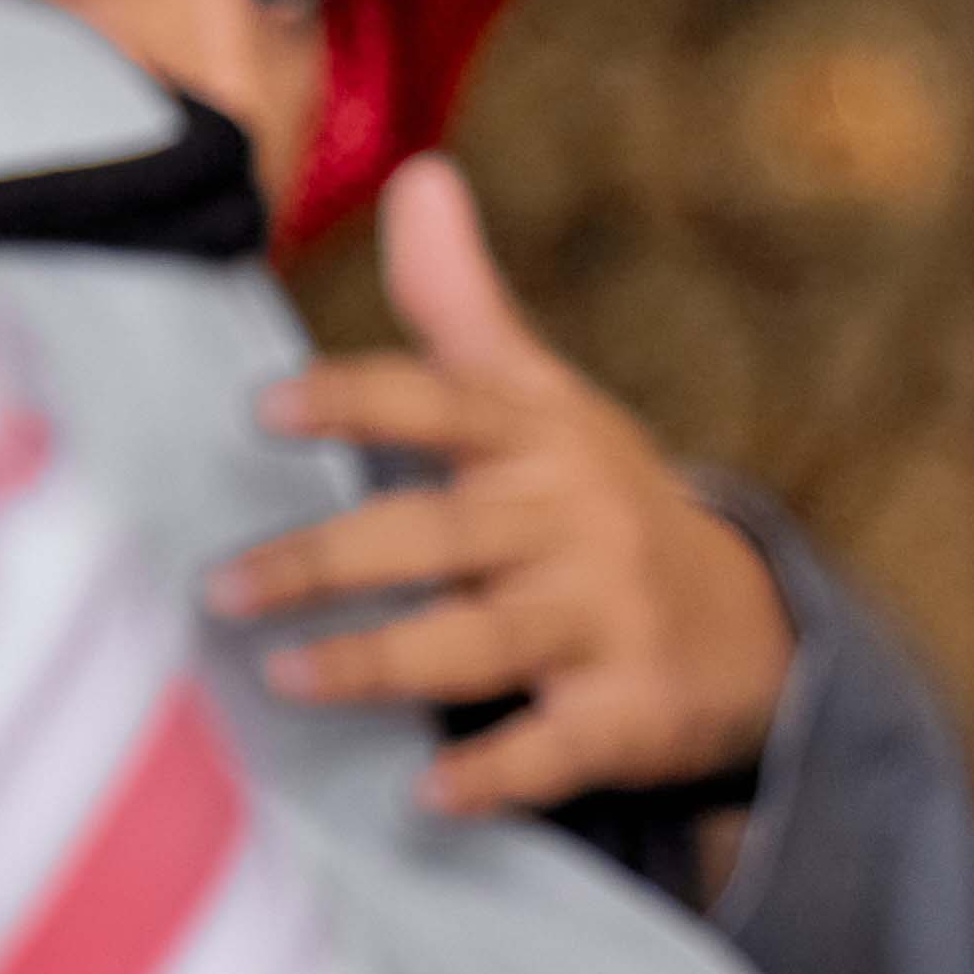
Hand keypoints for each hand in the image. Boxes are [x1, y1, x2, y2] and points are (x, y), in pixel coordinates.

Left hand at [203, 155, 796, 819]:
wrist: (754, 629)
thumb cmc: (603, 506)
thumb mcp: (548, 402)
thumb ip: (462, 306)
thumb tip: (418, 174)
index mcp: (541, 441)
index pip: (441, 405)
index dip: (356, 402)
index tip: (263, 408)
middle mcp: (573, 520)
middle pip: (437, 533)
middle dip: (326, 560)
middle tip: (219, 587)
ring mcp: (606, 618)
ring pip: (482, 639)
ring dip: (381, 661)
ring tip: (281, 678)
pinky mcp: (630, 712)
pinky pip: (556, 746)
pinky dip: (497, 774)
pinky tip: (427, 799)